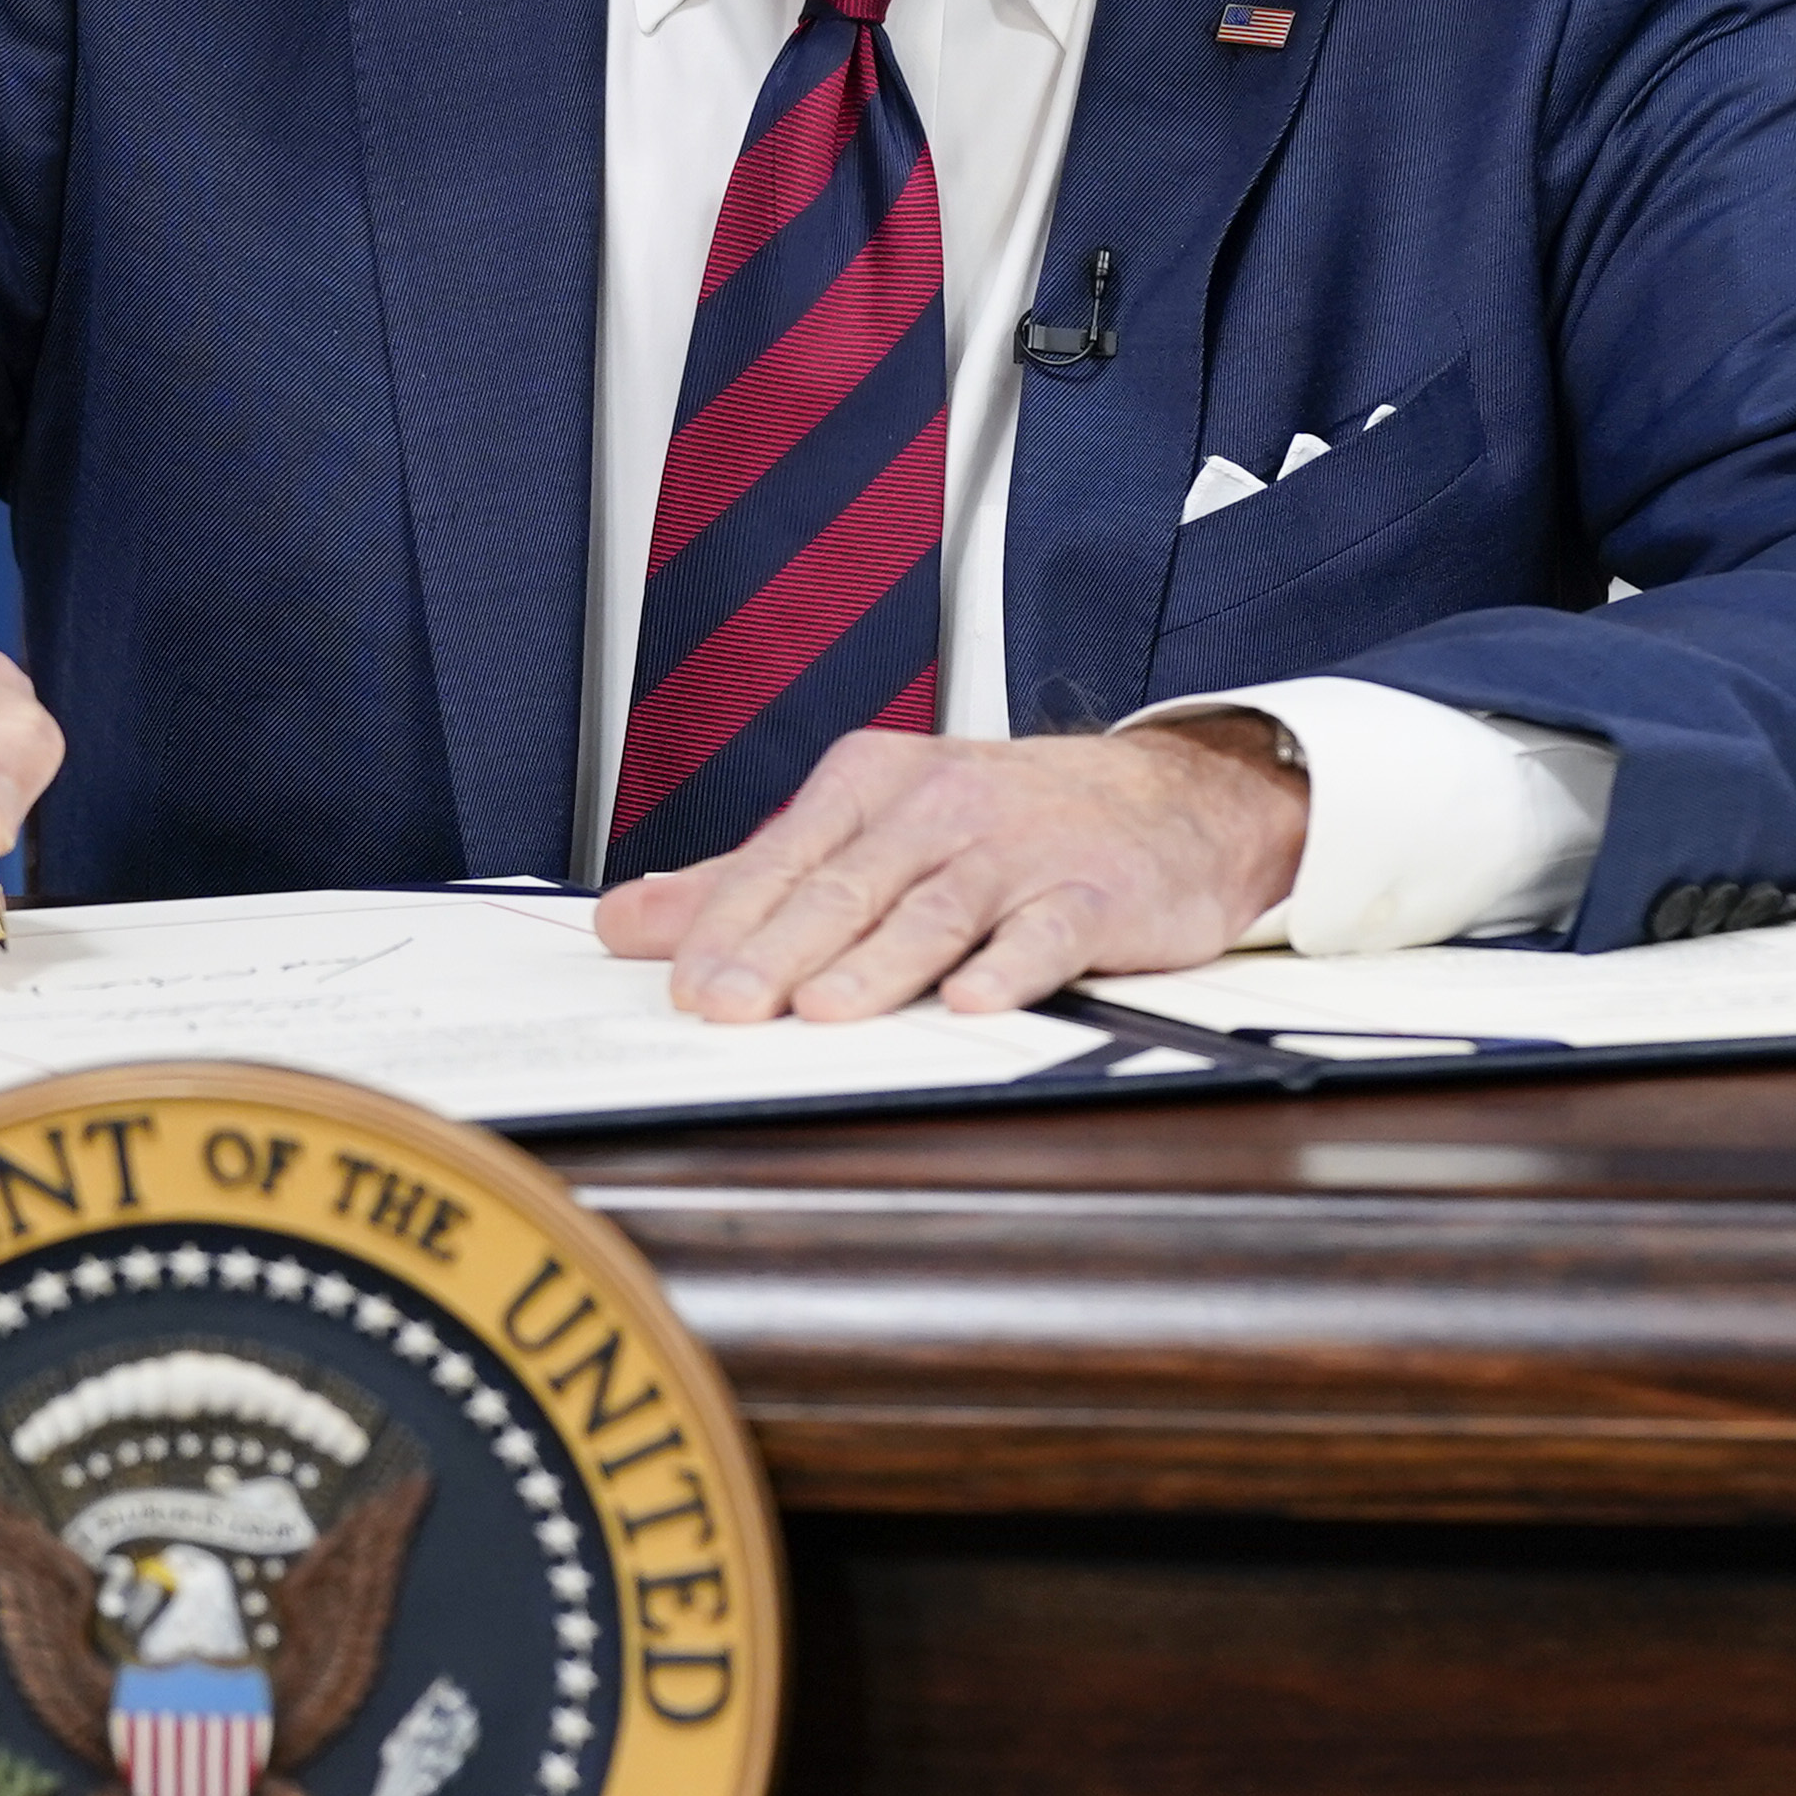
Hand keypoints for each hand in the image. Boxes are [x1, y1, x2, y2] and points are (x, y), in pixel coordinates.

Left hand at [595, 718, 1305, 1020]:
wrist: (1168, 800)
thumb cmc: (1005, 820)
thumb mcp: (868, 828)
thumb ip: (749, 880)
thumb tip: (627, 924)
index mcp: (870, 785)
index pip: (781, 859)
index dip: (727, 927)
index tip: (680, 986)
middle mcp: (938, 807)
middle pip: (846, 887)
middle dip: (778, 951)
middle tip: (724, 1009)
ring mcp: (1018, 848)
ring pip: (933, 909)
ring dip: (877, 963)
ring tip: (823, 1010)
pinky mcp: (1094, 892)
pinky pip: (1046, 932)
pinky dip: (1009, 965)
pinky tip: (972, 1002)